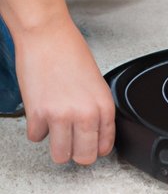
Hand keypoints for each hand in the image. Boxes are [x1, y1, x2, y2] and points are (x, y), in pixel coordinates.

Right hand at [13, 16, 114, 164]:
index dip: (96, 150)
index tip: (90, 148)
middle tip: (72, 147)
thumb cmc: (71, 53)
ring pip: (61, 155)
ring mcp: (61, 116)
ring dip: (57, 149)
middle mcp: (86, 115)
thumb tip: (94, 131)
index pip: (105, 145)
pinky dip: (36, 130)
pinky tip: (40, 118)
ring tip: (55, 136)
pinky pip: (36, 138)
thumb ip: (97, 110)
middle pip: (85, 157)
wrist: (47, 36)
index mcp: (104, 108)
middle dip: (78, 155)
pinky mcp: (38, 114)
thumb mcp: (97, 84)